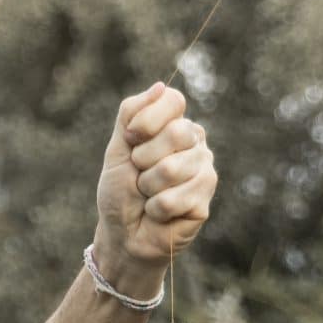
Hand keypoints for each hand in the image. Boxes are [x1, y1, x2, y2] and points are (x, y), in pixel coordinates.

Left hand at [96, 81, 216, 276]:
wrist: (122, 235)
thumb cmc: (119, 193)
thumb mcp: (117, 149)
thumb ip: (132, 113)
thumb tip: (160, 86)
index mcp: (175, 125)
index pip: (173, 102)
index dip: (146, 123)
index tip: (131, 142)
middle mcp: (195, 143)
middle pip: (175, 133)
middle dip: (143, 160)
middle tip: (139, 176)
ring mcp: (204, 170)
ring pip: (172, 168)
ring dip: (148, 188)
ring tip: (148, 196)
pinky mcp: (205, 199)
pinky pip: (175, 197)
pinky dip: (157, 209)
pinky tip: (159, 214)